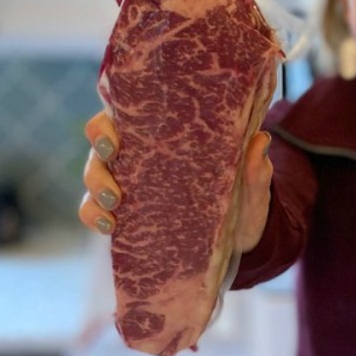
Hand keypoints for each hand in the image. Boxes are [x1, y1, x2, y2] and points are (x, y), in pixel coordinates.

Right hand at [78, 110, 274, 253]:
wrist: (245, 241)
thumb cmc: (245, 199)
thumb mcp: (254, 185)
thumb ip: (254, 168)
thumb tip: (261, 139)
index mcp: (168, 135)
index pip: (128, 115)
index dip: (110, 121)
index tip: (115, 136)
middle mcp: (142, 155)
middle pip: (101, 144)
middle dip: (99, 155)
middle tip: (113, 169)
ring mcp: (131, 185)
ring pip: (95, 177)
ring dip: (95, 188)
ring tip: (113, 203)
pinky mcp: (129, 216)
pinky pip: (97, 212)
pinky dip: (95, 217)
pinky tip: (108, 226)